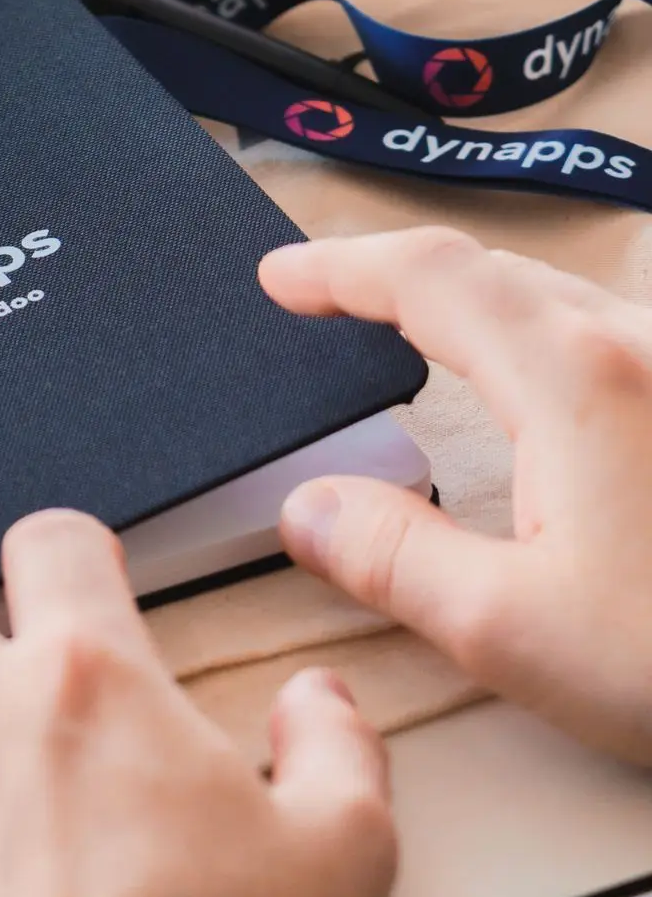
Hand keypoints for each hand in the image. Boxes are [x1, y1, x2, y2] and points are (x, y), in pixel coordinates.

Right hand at [263, 227, 651, 766]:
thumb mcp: (508, 628)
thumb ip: (393, 557)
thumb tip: (312, 508)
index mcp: (574, 380)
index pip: (432, 281)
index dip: (343, 268)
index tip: (281, 278)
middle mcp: (639, 349)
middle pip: (497, 274)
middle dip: (400, 276)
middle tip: (329, 301)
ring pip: (559, 302)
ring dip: (472, 305)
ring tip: (408, 337)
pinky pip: (606, 340)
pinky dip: (533, 340)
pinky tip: (527, 392)